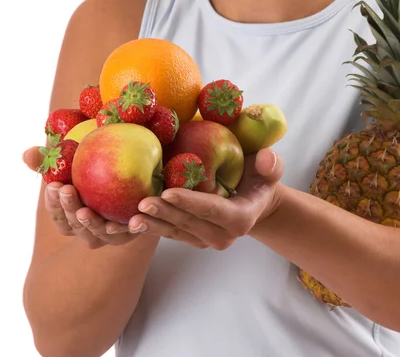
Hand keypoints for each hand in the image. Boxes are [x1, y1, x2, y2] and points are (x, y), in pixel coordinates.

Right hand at [23, 146, 138, 248]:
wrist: (129, 172)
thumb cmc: (94, 166)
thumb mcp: (72, 160)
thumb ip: (48, 159)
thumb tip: (27, 154)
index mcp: (70, 217)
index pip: (57, 214)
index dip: (53, 203)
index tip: (53, 185)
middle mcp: (87, 229)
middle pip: (74, 225)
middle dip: (68, 209)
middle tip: (66, 190)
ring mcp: (107, 233)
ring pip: (95, 233)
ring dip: (89, 223)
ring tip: (84, 210)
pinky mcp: (129, 232)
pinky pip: (123, 234)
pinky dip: (119, 230)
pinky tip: (116, 221)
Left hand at [129, 148, 283, 249]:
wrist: (254, 204)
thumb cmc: (259, 181)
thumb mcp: (270, 171)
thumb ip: (272, 165)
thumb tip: (266, 159)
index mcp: (240, 218)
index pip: (212, 209)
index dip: (190, 202)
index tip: (167, 192)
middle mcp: (223, 236)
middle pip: (189, 223)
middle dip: (164, 213)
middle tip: (141, 202)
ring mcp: (206, 241)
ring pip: (176, 232)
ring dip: (152, 225)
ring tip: (129, 218)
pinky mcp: (192, 240)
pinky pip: (169, 234)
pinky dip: (150, 228)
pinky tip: (128, 224)